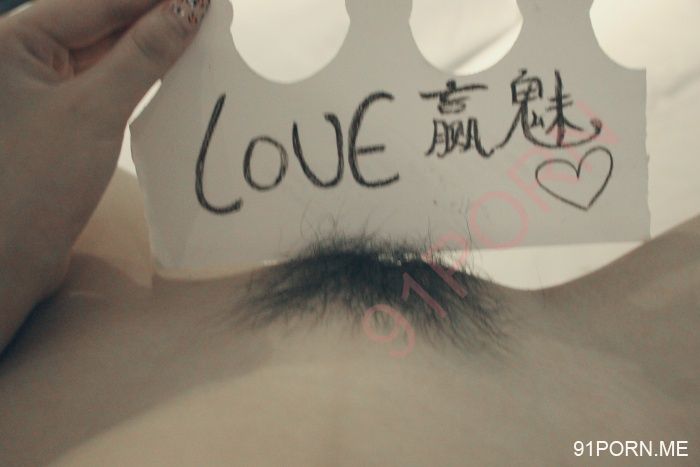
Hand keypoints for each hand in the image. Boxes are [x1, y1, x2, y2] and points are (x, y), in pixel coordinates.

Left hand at [0, 0, 209, 350]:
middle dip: (155, 16)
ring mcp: (40, 84)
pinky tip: (170, 68)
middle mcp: (22, 54)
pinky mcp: (59, 113)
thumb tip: (188, 9)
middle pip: (101, 21)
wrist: (10, 257)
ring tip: (198, 35)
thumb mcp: (96, 110)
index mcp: (13, 39)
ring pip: (105, 50)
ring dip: (149, 44)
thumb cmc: (37, 182)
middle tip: (207, 12)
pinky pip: (104, 79)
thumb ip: (143, 55)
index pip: (97, 1)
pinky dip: (138, 74)